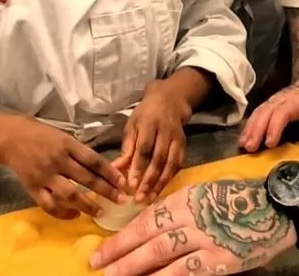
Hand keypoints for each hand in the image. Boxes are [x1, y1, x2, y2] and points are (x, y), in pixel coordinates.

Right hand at [0, 115, 126, 219]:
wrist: (7, 138)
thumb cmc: (36, 133)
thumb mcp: (60, 134)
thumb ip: (77, 149)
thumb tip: (99, 165)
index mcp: (66, 143)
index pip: (93, 160)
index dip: (110, 172)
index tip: (122, 182)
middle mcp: (57, 160)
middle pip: (86, 178)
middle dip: (106, 191)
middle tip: (120, 199)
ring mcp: (45, 175)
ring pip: (70, 194)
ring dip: (87, 205)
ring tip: (100, 211)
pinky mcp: (33, 188)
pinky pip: (50, 205)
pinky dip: (63, 213)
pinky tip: (74, 215)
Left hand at [90, 180, 293, 275]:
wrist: (278, 206)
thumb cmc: (241, 201)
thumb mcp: (206, 196)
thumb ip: (180, 211)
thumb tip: (151, 230)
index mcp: (186, 197)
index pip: (146, 218)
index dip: (123, 235)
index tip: (102, 248)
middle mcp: (190, 214)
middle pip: (147, 234)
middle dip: (119, 250)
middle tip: (96, 264)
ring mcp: (205, 237)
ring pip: (160, 252)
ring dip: (133, 266)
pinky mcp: (219, 258)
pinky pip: (185, 270)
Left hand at [115, 80, 191, 202]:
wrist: (170, 100)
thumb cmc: (145, 115)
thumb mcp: (132, 125)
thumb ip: (126, 148)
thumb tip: (115, 169)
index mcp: (148, 124)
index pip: (143, 148)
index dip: (138, 167)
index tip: (131, 185)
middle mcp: (165, 131)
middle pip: (158, 158)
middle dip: (149, 180)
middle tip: (140, 198)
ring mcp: (176, 138)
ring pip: (170, 164)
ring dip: (160, 183)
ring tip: (150, 198)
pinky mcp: (184, 145)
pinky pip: (178, 164)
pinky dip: (169, 178)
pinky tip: (160, 189)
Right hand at [238, 76, 298, 151]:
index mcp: (295, 100)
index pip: (282, 112)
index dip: (274, 127)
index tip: (269, 143)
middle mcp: (280, 100)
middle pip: (265, 113)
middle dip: (256, 130)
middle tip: (249, 147)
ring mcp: (273, 103)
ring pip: (258, 114)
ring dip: (249, 130)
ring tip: (243, 145)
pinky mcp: (269, 107)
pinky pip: (256, 116)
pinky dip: (248, 127)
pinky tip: (243, 140)